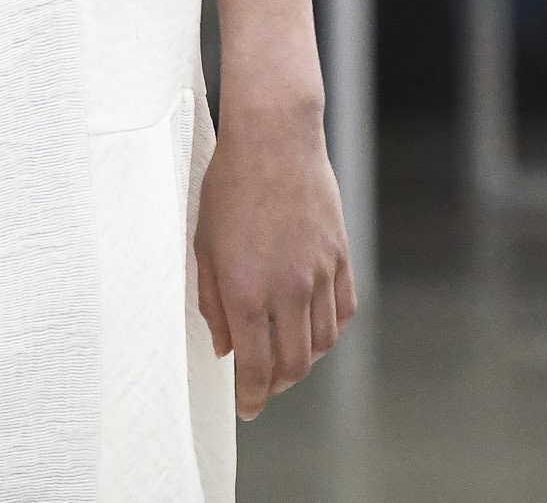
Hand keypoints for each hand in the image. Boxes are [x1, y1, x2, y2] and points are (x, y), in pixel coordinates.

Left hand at [194, 104, 353, 418]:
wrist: (273, 139)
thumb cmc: (228, 187)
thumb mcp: (203, 245)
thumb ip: (211, 302)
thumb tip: (224, 346)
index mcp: (246, 292)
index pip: (256, 367)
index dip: (252, 396)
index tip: (247, 408)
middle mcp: (288, 290)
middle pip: (293, 365)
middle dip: (276, 385)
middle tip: (264, 387)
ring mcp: (319, 274)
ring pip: (321, 342)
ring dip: (303, 361)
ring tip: (285, 359)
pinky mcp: (340, 256)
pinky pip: (343, 310)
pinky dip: (330, 329)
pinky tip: (315, 329)